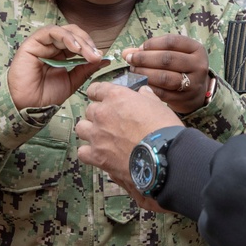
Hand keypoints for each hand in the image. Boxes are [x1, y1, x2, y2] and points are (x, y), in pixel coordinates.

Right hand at [7, 25, 107, 108]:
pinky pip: (51, 32)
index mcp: (61, 53)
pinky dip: (65, 37)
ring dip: (79, 40)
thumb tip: (105, 59)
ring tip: (87, 53)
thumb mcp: (72, 81)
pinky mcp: (33, 42)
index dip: (91, 47)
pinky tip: (75, 48)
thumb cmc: (46, 96)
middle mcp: (52, 46)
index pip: (79, 41)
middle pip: (74, 34)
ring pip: (65, 31)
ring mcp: (42, 43)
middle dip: (87, 43)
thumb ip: (86, 69)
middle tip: (96, 56)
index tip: (100, 57)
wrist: (28, 107)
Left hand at [76, 82, 182, 206]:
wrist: (164, 156)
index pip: (96, 89)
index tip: (101, 97)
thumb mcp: (158, 105)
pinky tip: (98, 153)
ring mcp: (97, 135)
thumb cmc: (163, 129)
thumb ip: (146, 97)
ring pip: (82, 128)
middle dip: (98, 114)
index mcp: (116, 97)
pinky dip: (88, 152)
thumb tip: (143, 92)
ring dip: (90, 130)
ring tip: (101, 136)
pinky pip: (82, 151)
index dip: (98, 93)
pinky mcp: (97, 156)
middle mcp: (102, 113)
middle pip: (89, 110)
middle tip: (110, 121)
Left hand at [123, 34, 209, 114]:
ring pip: (165, 77)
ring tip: (133, 72)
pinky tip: (139, 84)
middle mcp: (199, 65)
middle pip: (167, 59)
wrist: (195, 92)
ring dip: (145, 74)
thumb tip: (125, 52)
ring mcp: (193, 83)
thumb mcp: (172, 54)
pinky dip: (148, 88)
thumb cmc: (179, 67)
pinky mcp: (185, 99)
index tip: (139, 48)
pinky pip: (162, 93)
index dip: (152, 43)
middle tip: (130, 59)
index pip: (171, 41)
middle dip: (145, 58)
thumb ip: (150, 51)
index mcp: (196, 49)